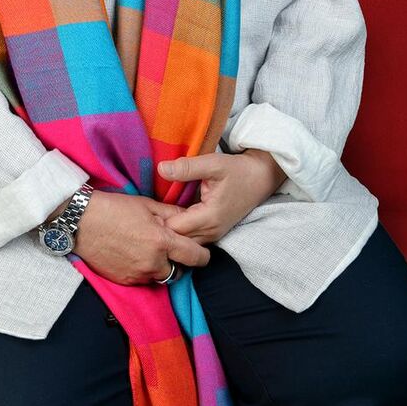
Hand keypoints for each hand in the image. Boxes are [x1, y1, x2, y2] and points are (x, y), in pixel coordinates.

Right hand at [70, 190, 211, 284]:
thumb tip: (188, 217)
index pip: (195, 257)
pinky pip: (142, 279)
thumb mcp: (146, 204)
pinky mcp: (124, 281)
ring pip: (159, 277)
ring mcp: (138, 274)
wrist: (82, 222)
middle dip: (178, 262)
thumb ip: (171, 214)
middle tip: (170, 248)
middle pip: (178, 271)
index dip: (203, 255)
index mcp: (161, 242)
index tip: (202, 252)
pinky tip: (133, 254)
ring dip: (159, 267)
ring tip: (148, 250)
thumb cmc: (114, 209)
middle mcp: (152, 263)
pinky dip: (142, 270)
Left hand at [157, 149, 284, 244]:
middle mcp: (212, 232)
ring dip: (170, 232)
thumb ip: (187, 167)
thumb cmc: (237, 170)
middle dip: (161, 229)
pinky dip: (180, 231)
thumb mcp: (213, 163)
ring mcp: (214, 235)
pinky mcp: (214, 232)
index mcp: (209, 217)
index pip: (174, 229)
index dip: (158, 220)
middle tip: (145, 214)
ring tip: (154, 216)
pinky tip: (170, 217)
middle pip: (177, 239)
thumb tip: (161, 169)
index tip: (145, 209)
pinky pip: (192, 238)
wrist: (261, 178)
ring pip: (184, 242)